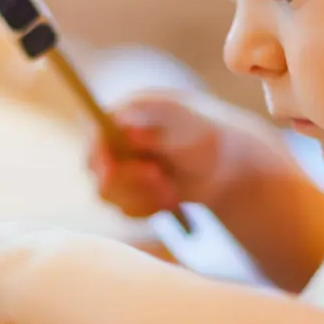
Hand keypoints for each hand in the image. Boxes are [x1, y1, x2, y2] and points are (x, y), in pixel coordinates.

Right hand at [88, 92, 288, 218]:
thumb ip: (156, 124)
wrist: (227, 168)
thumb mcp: (188, 124)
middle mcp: (117, 140)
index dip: (98, 152)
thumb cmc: (208, 136)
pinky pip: (125, 209)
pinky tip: (171, 198)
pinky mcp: (128, 191)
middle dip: (130, 180)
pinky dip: (150, 208)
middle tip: (162, 179)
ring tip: (173, 189)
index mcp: (127, 113)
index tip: (112, 170)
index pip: (97, 131)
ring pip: (109, 194)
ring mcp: (121, 167)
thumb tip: (123, 127)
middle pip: (97, 168)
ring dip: (143, 196)